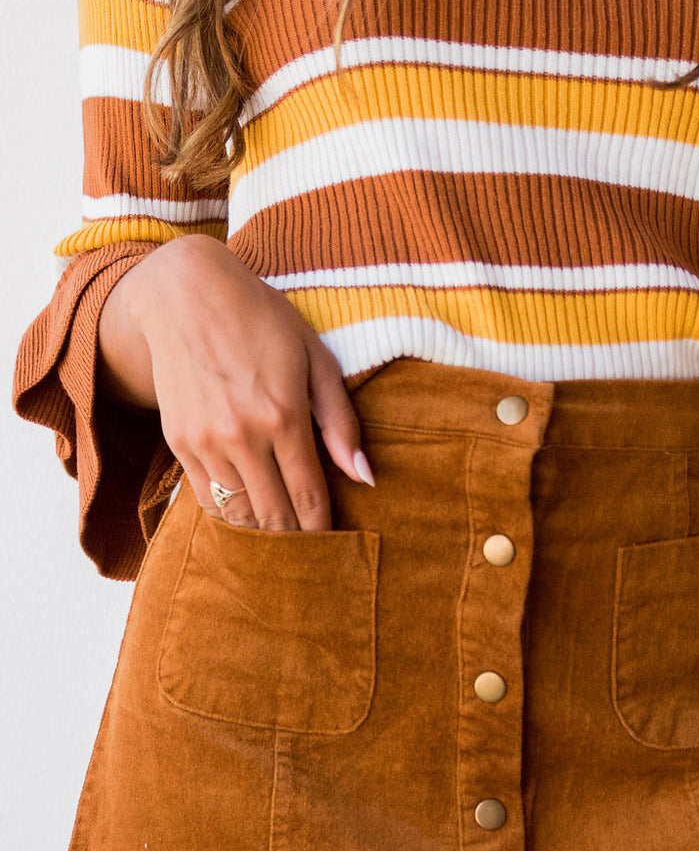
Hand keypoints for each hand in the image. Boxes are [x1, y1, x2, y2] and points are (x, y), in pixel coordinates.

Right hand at [97, 234, 373, 529]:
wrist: (183, 293)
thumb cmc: (260, 320)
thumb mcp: (315, 358)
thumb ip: (341, 421)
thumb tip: (366, 477)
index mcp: (284, 416)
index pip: (310, 498)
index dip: (325, 531)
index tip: (337, 548)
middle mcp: (243, 437)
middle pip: (276, 517)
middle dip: (298, 541)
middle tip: (314, 556)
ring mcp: (207, 443)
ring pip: (242, 516)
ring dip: (266, 534)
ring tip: (285, 542)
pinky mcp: (179, 444)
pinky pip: (210, 502)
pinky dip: (233, 516)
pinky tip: (251, 518)